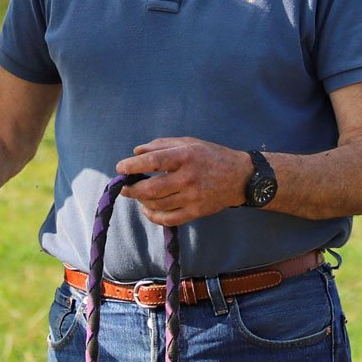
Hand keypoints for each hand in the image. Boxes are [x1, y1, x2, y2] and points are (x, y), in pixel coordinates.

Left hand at [115, 137, 251, 225]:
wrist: (241, 177)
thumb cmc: (211, 156)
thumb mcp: (188, 142)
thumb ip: (161, 145)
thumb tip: (136, 152)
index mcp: (186, 156)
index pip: (154, 162)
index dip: (133, 166)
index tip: (121, 168)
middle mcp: (189, 178)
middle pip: (152, 189)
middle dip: (132, 189)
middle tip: (124, 187)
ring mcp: (193, 197)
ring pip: (158, 205)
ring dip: (142, 201)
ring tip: (137, 195)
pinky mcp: (197, 212)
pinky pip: (170, 219)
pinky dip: (154, 217)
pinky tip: (147, 209)